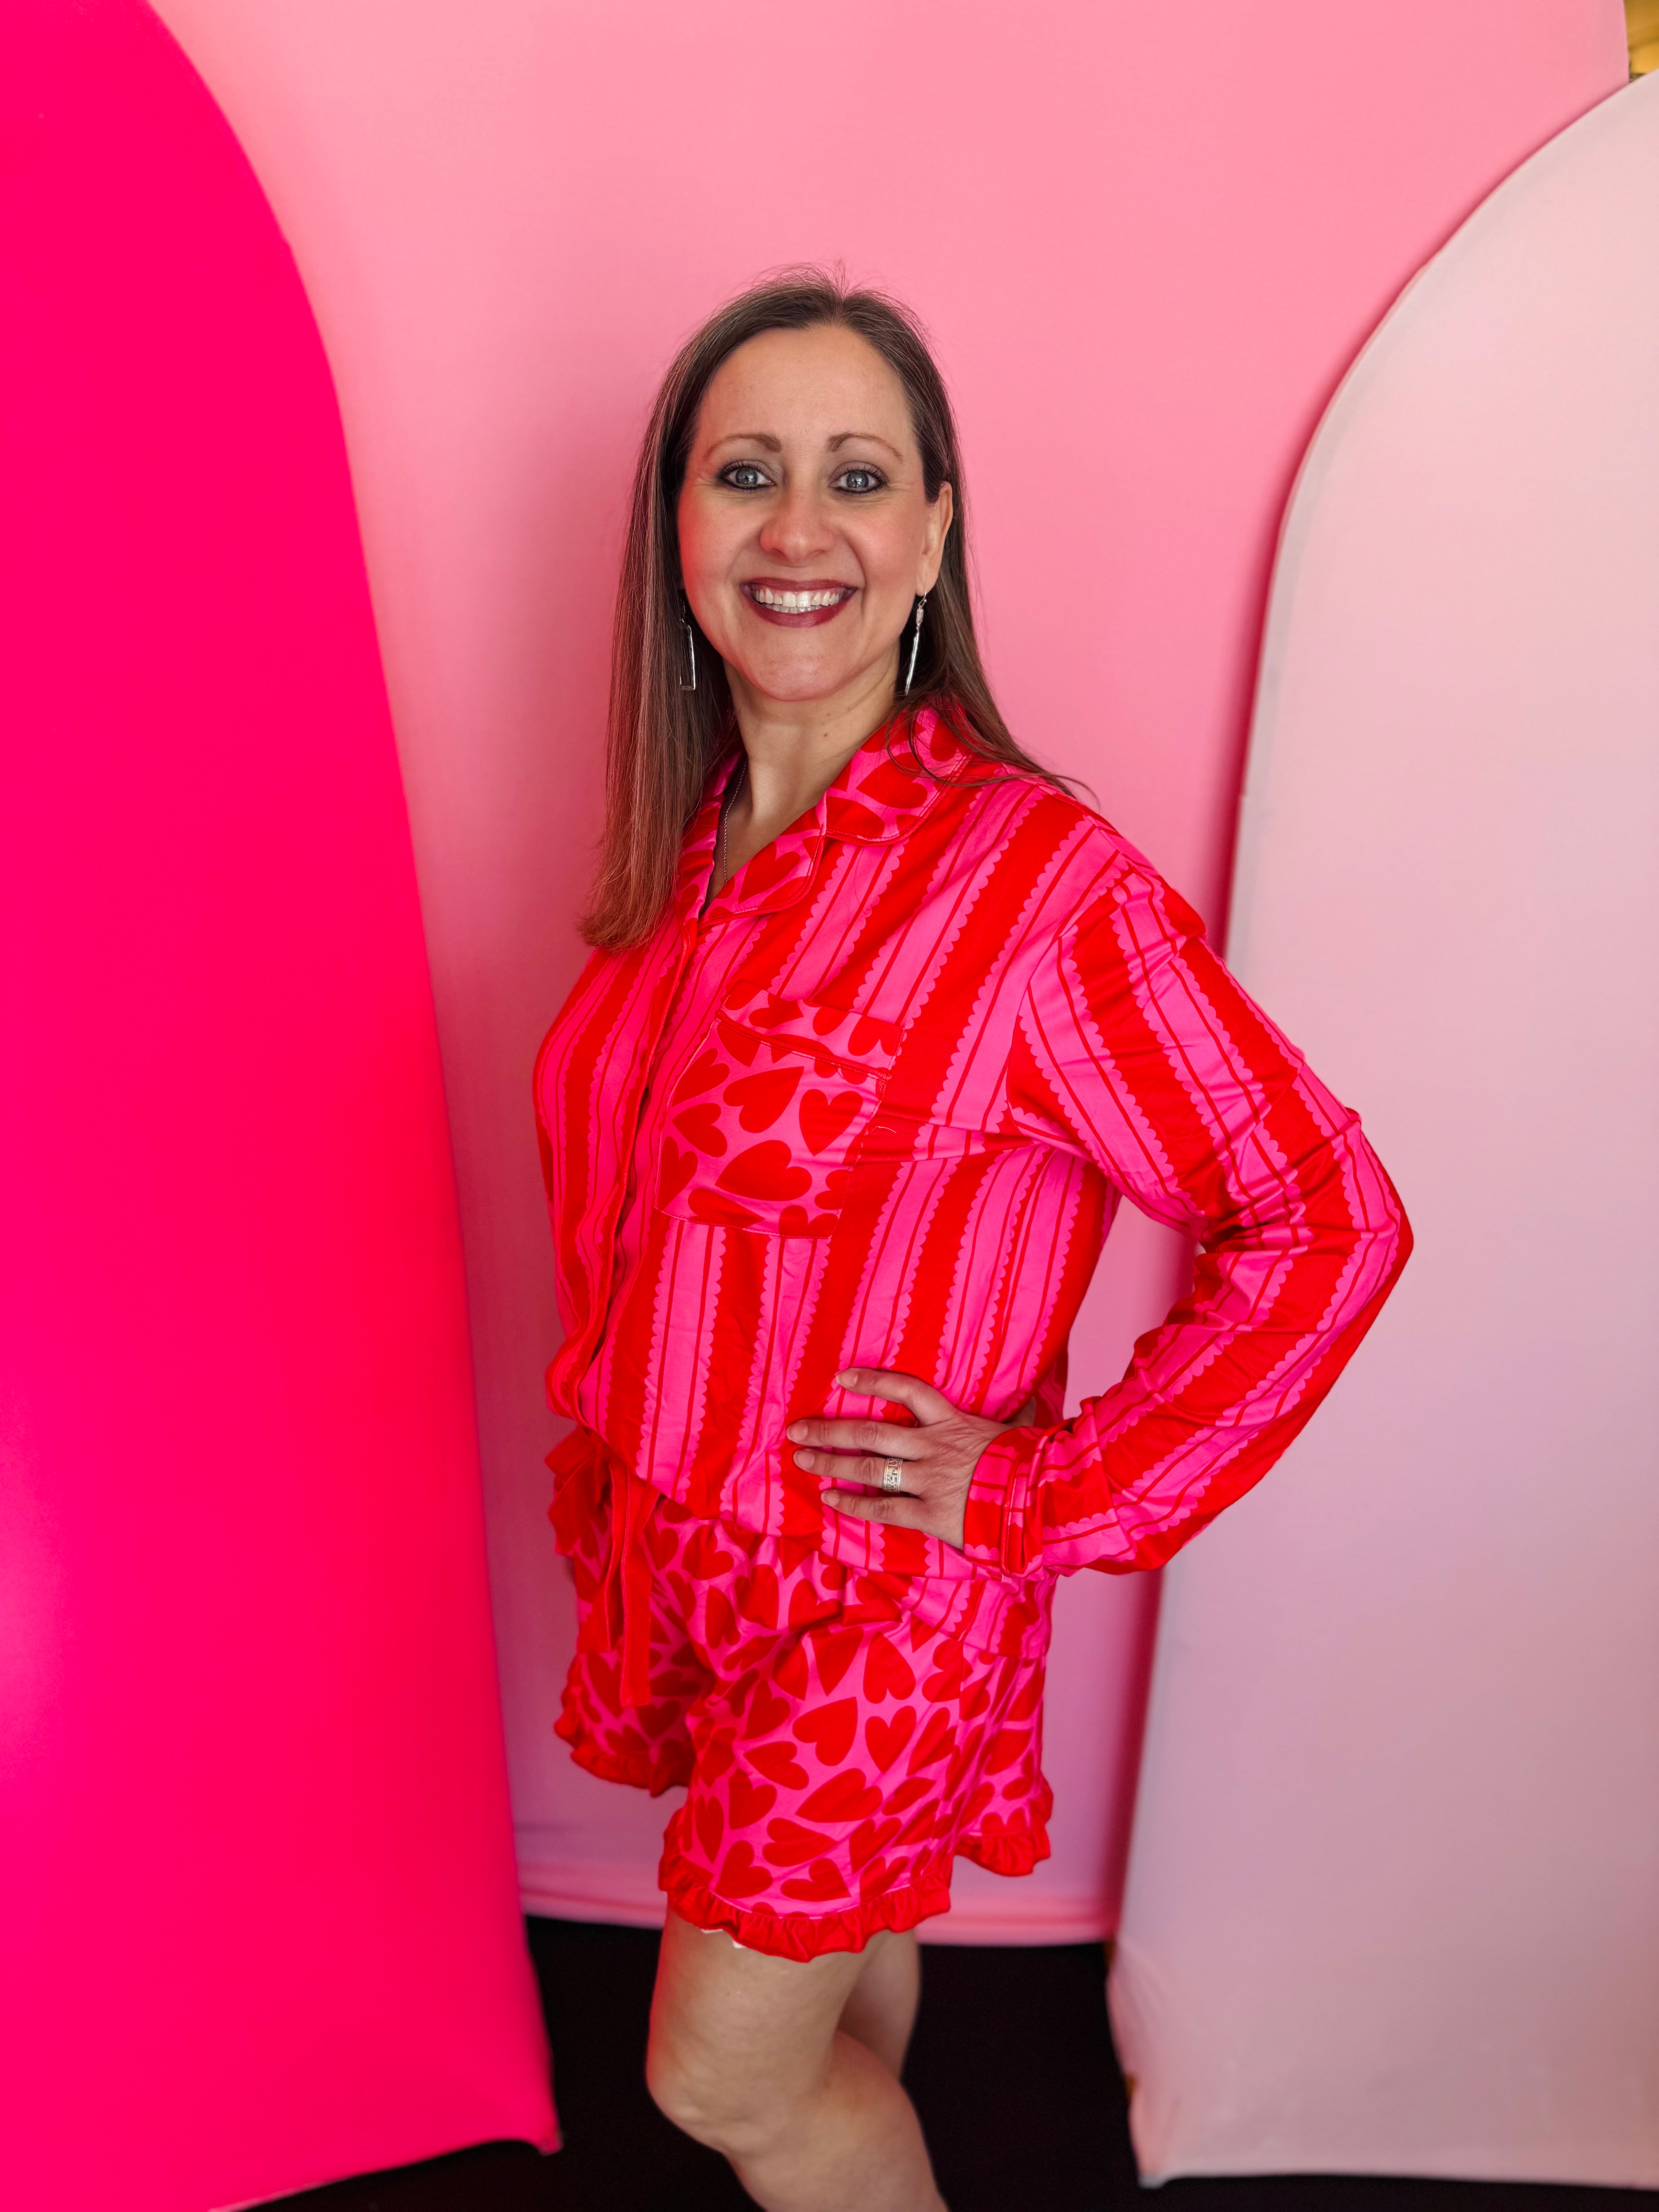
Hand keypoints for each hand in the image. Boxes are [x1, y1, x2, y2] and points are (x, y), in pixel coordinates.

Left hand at [787, 1367, 1016, 1551]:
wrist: (1043, 1502)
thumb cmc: (1030, 1464)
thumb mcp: (1018, 1428)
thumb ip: (1013, 1413)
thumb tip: (1029, 1397)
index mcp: (952, 1422)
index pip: (906, 1390)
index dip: (872, 1382)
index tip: (842, 1378)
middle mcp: (933, 1447)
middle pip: (870, 1432)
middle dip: (829, 1429)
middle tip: (796, 1429)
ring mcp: (929, 1481)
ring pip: (868, 1468)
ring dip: (831, 1463)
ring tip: (802, 1459)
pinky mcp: (930, 1514)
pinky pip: (883, 1509)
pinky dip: (853, 1504)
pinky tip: (830, 1499)